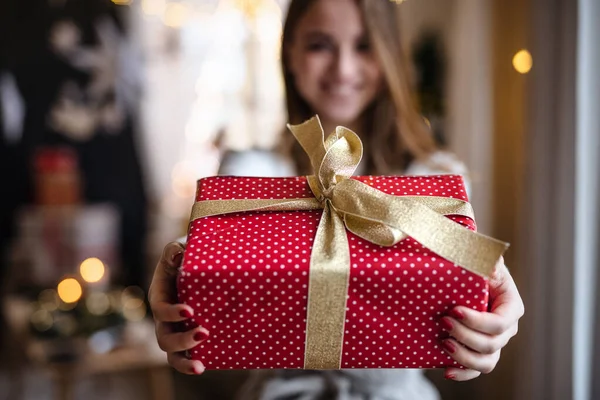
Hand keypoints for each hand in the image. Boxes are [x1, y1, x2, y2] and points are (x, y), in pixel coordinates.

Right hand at [148, 241, 208, 374]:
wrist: (198, 265)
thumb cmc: (186, 256)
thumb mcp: (178, 249)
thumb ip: (174, 250)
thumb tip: (177, 254)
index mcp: (160, 296)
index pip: (160, 309)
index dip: (172, 313)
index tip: (190, 311)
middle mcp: (164, 318)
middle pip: (164, 337)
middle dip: (181, 340)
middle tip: (204, 333)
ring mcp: (176, 330)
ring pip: (172, 354)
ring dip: (184, 362)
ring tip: (200, 367)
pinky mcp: (189, 336)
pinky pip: (188, 355)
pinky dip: (193, 363)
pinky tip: (208, 366)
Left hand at [440, 257, 523, 380]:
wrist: (457, 279)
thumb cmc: (470, 265)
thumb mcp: (478, 257)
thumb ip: (481, 254)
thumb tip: (479, 250)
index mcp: (510, 305)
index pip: (500, 322)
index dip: (478, 321)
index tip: (453, 310)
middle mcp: (505, 328)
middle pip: (492, 344)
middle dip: (466, 336)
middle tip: (442, 322)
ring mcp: (493, 343)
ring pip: (487, 362)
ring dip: (465, 357)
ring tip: (444, 344)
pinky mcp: (477, 352)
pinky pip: (476, 371)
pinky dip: (463, 373)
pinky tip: (446, 370)